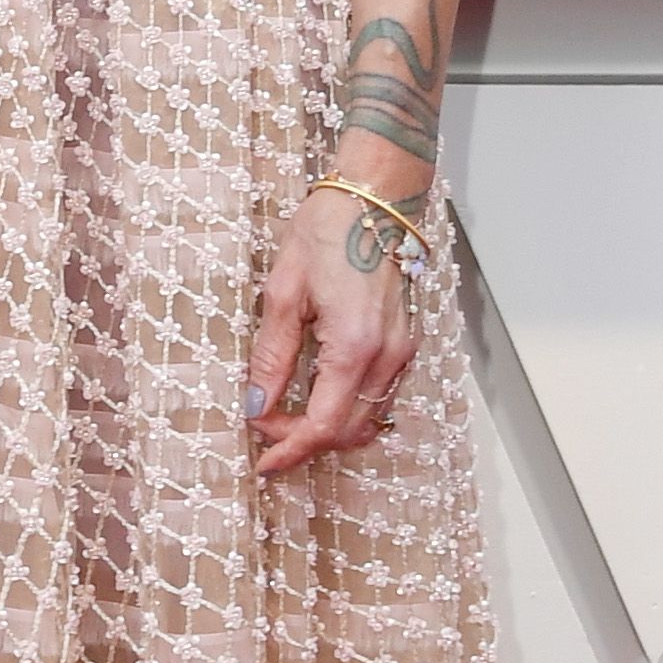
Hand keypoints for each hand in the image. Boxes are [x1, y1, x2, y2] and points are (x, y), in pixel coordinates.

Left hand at [243, 178, 419, 479]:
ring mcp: (402, 351)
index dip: (290, 450)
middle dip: (304, 441)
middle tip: (265, 433)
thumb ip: (272, 355)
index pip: (322, 425)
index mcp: (354, 346)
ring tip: (287, 418)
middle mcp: (387, 356)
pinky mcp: (405, 343)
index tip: (263, 463)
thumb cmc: (327, 233)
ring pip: (369, 419)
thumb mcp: (283, 293)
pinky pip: (380, 397)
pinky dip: (349, 410)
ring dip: (328, 429)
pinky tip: (319, 396)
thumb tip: (257, 404)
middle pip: (347, 431)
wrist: (374, 199)